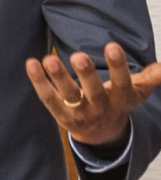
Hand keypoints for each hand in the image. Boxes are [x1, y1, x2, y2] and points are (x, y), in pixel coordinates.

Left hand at [26, 42, 160, 146]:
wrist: (102, 134)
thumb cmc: (118, 102)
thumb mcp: (137, 91)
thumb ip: (151, 77)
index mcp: (122, 98)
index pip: (122, 82)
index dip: (118, 66)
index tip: (112, 45)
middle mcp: (101, 106)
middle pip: (94, 91)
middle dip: (87, 74)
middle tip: (78, 56)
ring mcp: (80, 112)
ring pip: (68, 95)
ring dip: (58, 77)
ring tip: (48, 59)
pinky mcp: (61, 116)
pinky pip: (48, 98)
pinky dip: (39, 82)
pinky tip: (31, 63)